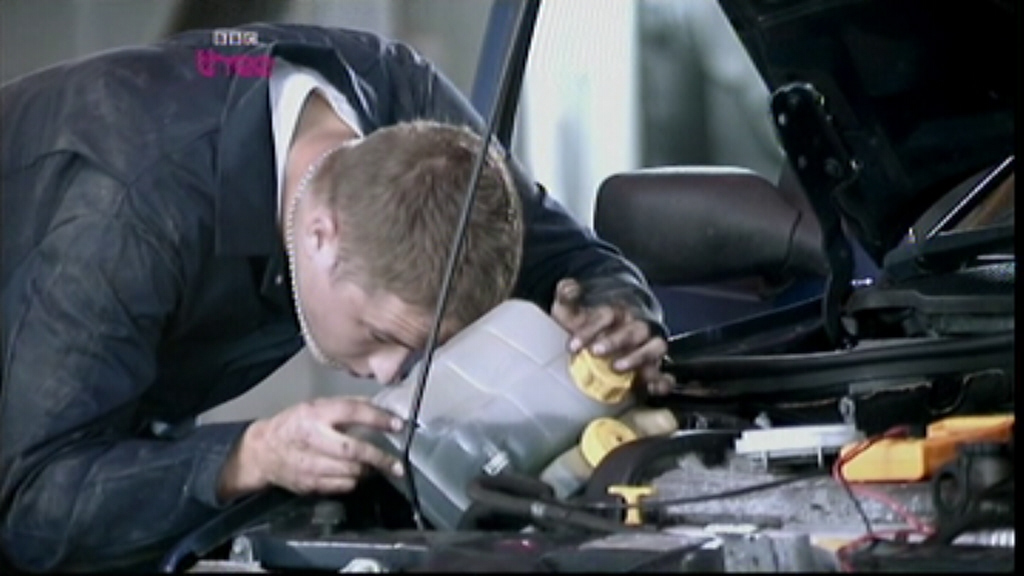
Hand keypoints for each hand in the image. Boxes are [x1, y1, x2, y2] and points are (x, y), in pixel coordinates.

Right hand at [218, 396, 404, 500]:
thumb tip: (380, 408)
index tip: (398, 425)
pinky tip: (357, 474)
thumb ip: (347, 406)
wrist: (262, 451)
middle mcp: (312, 438)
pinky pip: (341, 486)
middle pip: (352, 450)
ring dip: (368, 471)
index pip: (352, 412)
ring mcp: (309, 464)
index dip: (378, 419)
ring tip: (376, 467)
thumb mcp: (317, 406)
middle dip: (379, 458)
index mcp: (315, 414)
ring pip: (349, 472)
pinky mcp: (308, 484)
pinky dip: (354, 481)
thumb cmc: (295, 424)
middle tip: (398, 464)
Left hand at [551, 278, 675, 395]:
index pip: (608, 315)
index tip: (572, 345)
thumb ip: (566, 295)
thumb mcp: (568, 311)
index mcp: (616, 313)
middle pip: (634, 330)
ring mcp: (647, 349)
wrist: (594, 347)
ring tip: (618, 368)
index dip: (590, 329)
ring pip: (655, 347)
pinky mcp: (653, 371)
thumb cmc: (582, 327)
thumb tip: (571, 288)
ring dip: (639, 357)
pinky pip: (665, 375)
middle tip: (595, 352)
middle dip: (615, 341)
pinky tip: (652, 388)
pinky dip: (662, 381)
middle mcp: (635, 329)